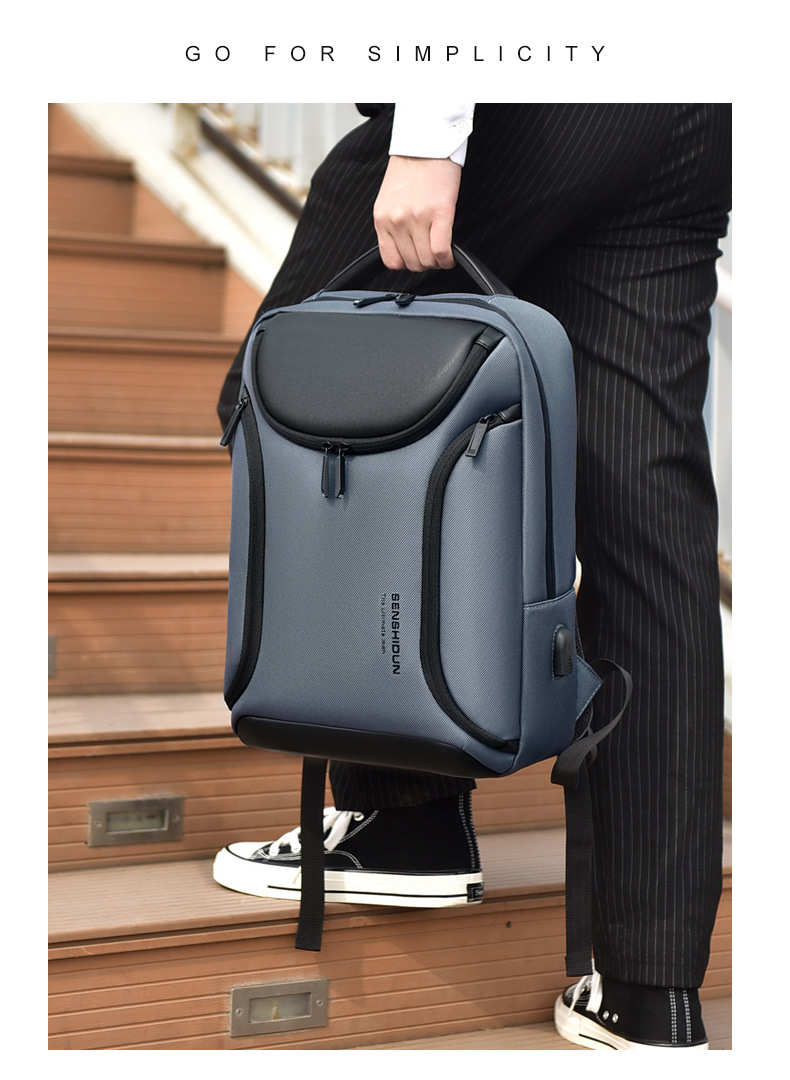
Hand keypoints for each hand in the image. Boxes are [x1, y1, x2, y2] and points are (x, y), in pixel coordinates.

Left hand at [373, 155, 461, 271]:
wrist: (426, 142)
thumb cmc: (411, 167)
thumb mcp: (390, 199)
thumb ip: (393, 224)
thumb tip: (405, 248)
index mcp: (382, 218)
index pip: (391, 260)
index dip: (407, 264)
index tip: (416, 258)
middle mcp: (397, 220)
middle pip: (412, 263)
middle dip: (425, 263)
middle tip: (433, 253)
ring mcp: (417, 218)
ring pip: (427, 261)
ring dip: (438, 262)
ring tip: (443, 252)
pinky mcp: (440, 213)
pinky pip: (441, 251)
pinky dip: (447, 259)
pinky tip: (450, 255)